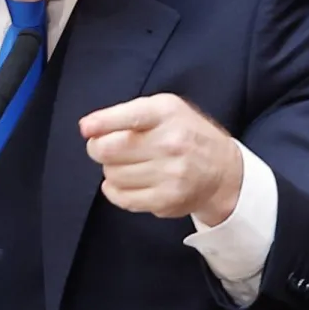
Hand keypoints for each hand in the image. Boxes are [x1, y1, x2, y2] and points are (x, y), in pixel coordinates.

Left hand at [79, 93, 243, 224]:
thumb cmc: (185, 134)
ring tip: (127, 164)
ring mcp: (170, 174)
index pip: (128, 117)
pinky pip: (122, 198)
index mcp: (167, 113)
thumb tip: (88, 128)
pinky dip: (114, 191)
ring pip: (112, 174)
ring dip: (111, 170)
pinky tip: (125, 182)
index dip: (101, 123)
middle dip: (98, 149)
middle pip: (109, 149)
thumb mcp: (164, 109)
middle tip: (103, 148)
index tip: (86, 128)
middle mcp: (170, 142)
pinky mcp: (166, 200)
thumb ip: (126, 113)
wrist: (222, 171)